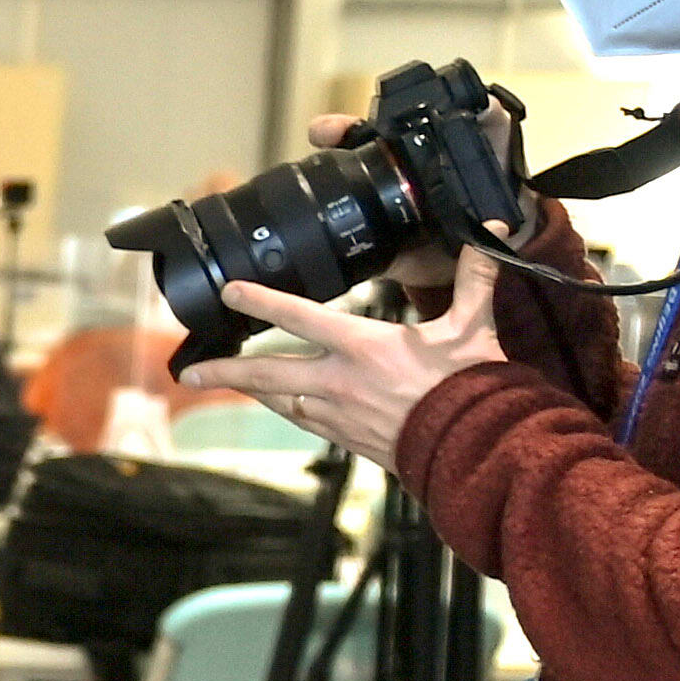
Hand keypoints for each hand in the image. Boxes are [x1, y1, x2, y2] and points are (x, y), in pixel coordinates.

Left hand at [181, 253, 509, 469]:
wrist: (473, 449)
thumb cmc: (471, 388)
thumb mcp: (472, 327)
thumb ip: (472, 278)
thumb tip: (489, 231)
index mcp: (364, 347)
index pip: (300, 316)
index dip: (260, 301)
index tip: (229, 292)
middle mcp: (339, 382)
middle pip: (267, 372)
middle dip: (225, 370)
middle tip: (190, 371)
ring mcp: (337, 414)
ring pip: (279, 399)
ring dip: (251, 388)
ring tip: (223, 381)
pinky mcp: (344, 439)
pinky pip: (302, 420)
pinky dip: (285, 407)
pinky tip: (276, 402)